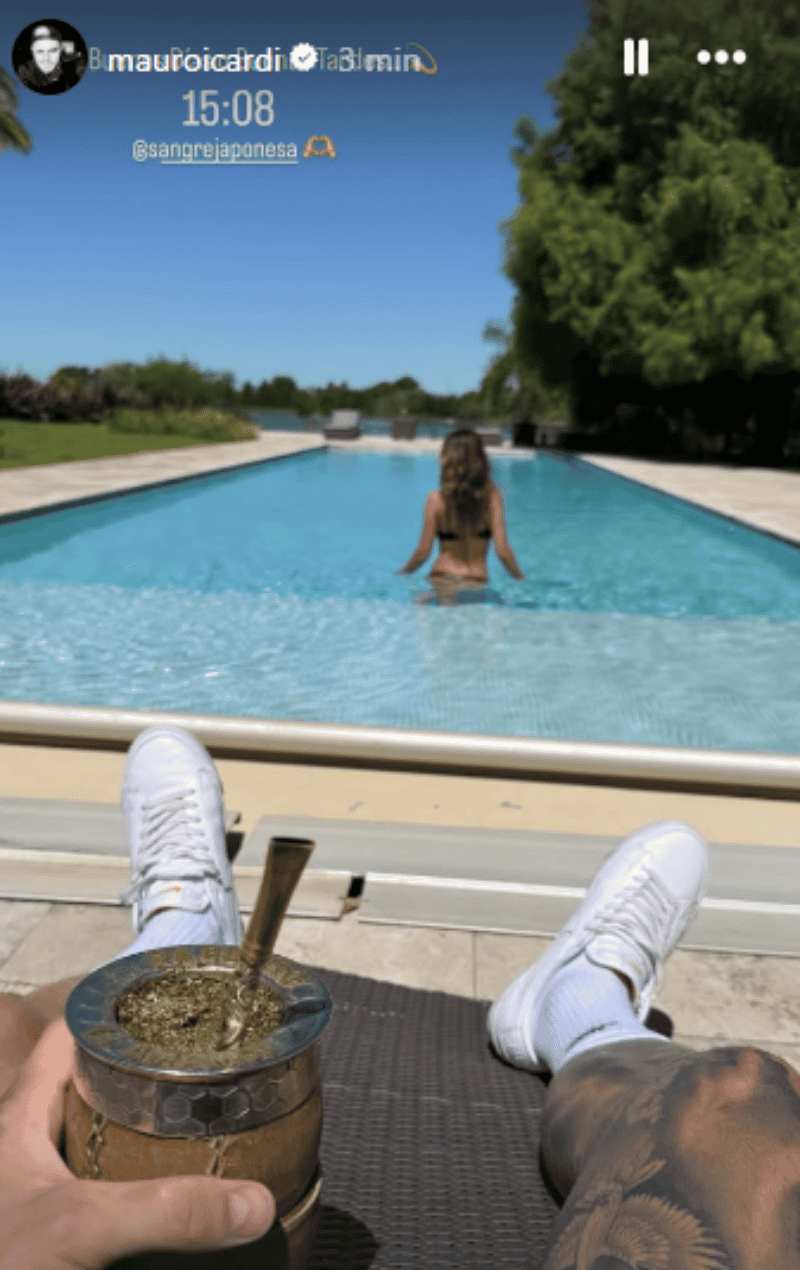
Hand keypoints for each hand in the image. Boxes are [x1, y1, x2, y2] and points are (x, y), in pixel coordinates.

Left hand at [0, 1017, 275, 1269]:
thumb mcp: (78, 1227)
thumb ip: (165, 1210)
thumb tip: (254, 1202)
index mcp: (20, 1120)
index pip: (69, 1036)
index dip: (117, 1012)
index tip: (175, 1003)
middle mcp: (28, 1152)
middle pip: (94, 1093)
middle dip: (149, 1081)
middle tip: (209, 1075)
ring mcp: (41, 1203)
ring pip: (104, 1154)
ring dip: (150, 1147)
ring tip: (208, 1137)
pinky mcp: (57, 1244)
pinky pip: (112, 1214)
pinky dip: (146, 1210)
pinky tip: (181, 1217)